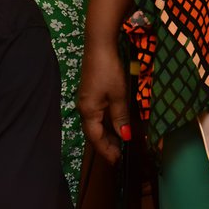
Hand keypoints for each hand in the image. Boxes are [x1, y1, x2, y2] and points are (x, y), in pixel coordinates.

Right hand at [76, 39, 131, 164]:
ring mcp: (86, 101)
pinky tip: (114, 124)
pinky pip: (97, 115)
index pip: (95, 138)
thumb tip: (124, 136)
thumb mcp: (118, 95)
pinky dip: (105, 123)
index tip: (116, 161)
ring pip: (95, 124)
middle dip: (105, 145)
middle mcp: (84, 109)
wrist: (99, 46)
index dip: (106, 150)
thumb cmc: (109, 71)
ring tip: (118, 143)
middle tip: (118, 156)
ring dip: (106, 135)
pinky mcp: (90, 93)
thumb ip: (120, 117)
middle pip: (93, 133)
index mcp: (89, 112)